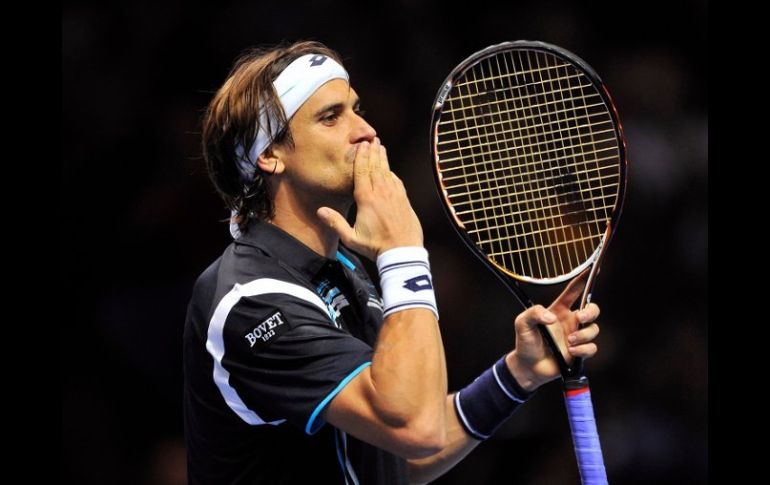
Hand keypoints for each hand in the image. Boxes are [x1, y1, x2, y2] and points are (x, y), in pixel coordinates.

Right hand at [317, 137, 422, 259]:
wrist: (403, 252)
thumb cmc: (376, 247)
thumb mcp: (352, 238)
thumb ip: (336, 223)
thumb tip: (320, 211)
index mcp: (366, 199)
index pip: (362, 172)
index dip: (361, 157)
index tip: (361, 145)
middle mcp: (381, 193)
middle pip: (375, 167)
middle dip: (373, 152)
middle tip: (372, 139)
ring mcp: (394, 195)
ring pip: (387, 171)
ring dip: (383, 158)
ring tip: (380, 147)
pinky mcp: (404, 201)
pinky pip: (397, 181)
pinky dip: (392, 173)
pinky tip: (390, 170)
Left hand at [506, 270, 600, 390]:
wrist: (528, 367)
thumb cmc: (525, 342)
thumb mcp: (522, 323)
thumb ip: (534, 313)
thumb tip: (552, 318)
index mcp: (558, 310)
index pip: (573, 292)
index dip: (583, 280)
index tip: (593, 270)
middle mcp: (570, 322)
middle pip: (592, 309)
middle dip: (591, 311)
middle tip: (579, 317)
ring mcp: (576, 336)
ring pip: (594, 329)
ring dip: (583, 335)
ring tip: (568, 342)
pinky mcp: (579, 352)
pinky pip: (592, 347)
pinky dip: (583, 349)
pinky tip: (570, 352)